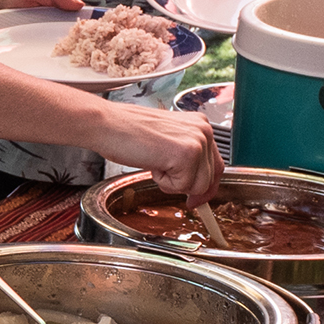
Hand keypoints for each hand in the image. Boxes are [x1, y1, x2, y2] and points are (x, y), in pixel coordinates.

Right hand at [104, 104, 222, 205]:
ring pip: (198, 186)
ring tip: (155, 162)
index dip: (206, 186)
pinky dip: (164, 183)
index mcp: (200, 124)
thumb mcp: (166, 141)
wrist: (107, 125)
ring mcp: (198, 141)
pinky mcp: (187, 154)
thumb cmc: (127, 132)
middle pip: (210, 178)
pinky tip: (153, 163)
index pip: (216, 164)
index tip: (196, 199)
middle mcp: (204, 130)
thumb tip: (199, 189)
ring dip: (173, 183)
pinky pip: (183, 187)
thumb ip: (186, 157)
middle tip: (161, 171)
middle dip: (185, 184)